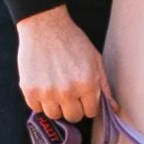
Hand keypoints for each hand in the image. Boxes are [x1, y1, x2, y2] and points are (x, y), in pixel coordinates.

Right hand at [16, 5, 104, 122]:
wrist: (45, 26)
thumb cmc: (72, 41)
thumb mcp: (95, 59)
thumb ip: (104, 86)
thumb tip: (113, 108)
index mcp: (87, 84)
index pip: (91, 112)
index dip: (88, 103)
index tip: (83, 95)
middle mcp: (68, 92)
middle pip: (73, 117)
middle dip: (73, 107)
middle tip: (69, 92)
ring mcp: (47, 93)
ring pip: (54, 115)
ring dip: (56, 105)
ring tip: (55, 87)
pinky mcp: (30, 91)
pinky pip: (36, 108)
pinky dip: (39, 100)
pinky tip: (43, 84)